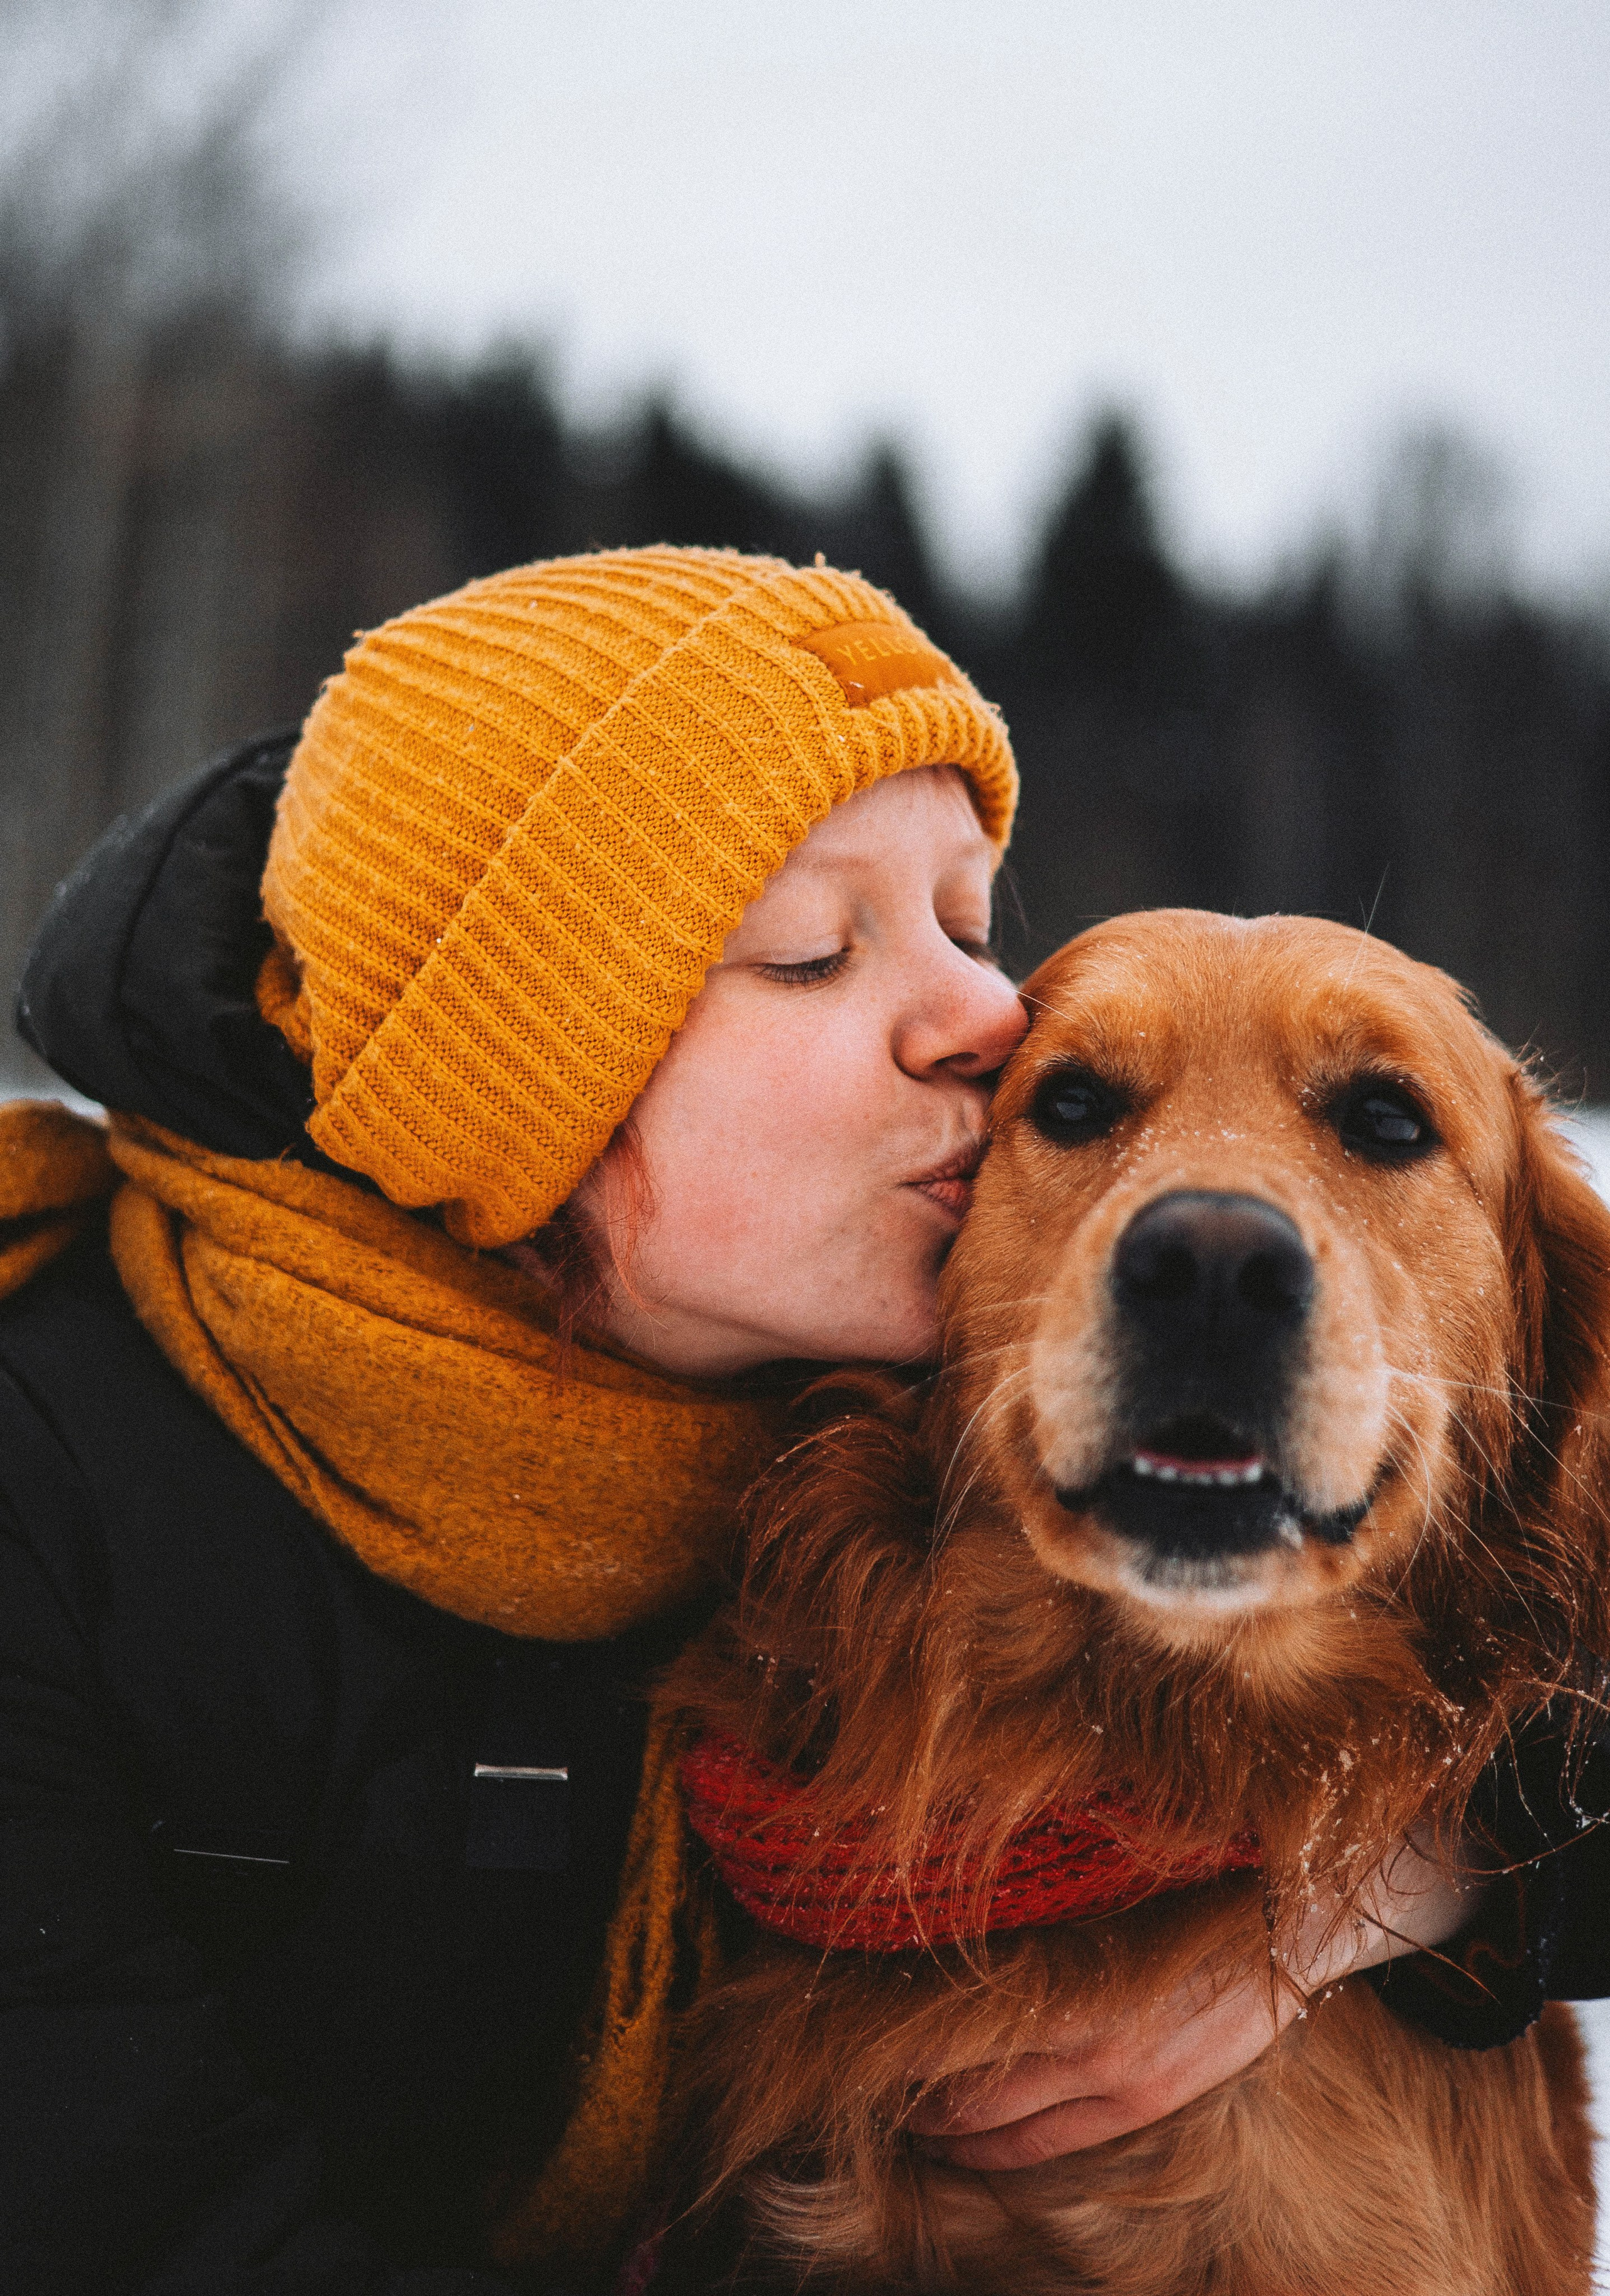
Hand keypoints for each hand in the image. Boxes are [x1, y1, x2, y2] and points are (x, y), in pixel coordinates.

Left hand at [905, 1832, 1480, 2170]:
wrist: (1291, 1917)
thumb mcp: (1101, 1890)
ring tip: (909, 2121)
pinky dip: (998, 2146)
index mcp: (1075, 1979)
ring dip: (946, 2129)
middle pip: (969, 2091)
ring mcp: (1123, 2080)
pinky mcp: (1150, 2098)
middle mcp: (1094, 2043)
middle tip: (870, 2086)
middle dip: (914, 2097)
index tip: (865, 2036)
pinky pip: (1051, 2142)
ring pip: (1003, 2127)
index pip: (958, 2033)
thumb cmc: (1182, 1882)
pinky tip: (968, 2140)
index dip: (903, 2047)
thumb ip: (1037, 1919)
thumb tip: (953, 1914)